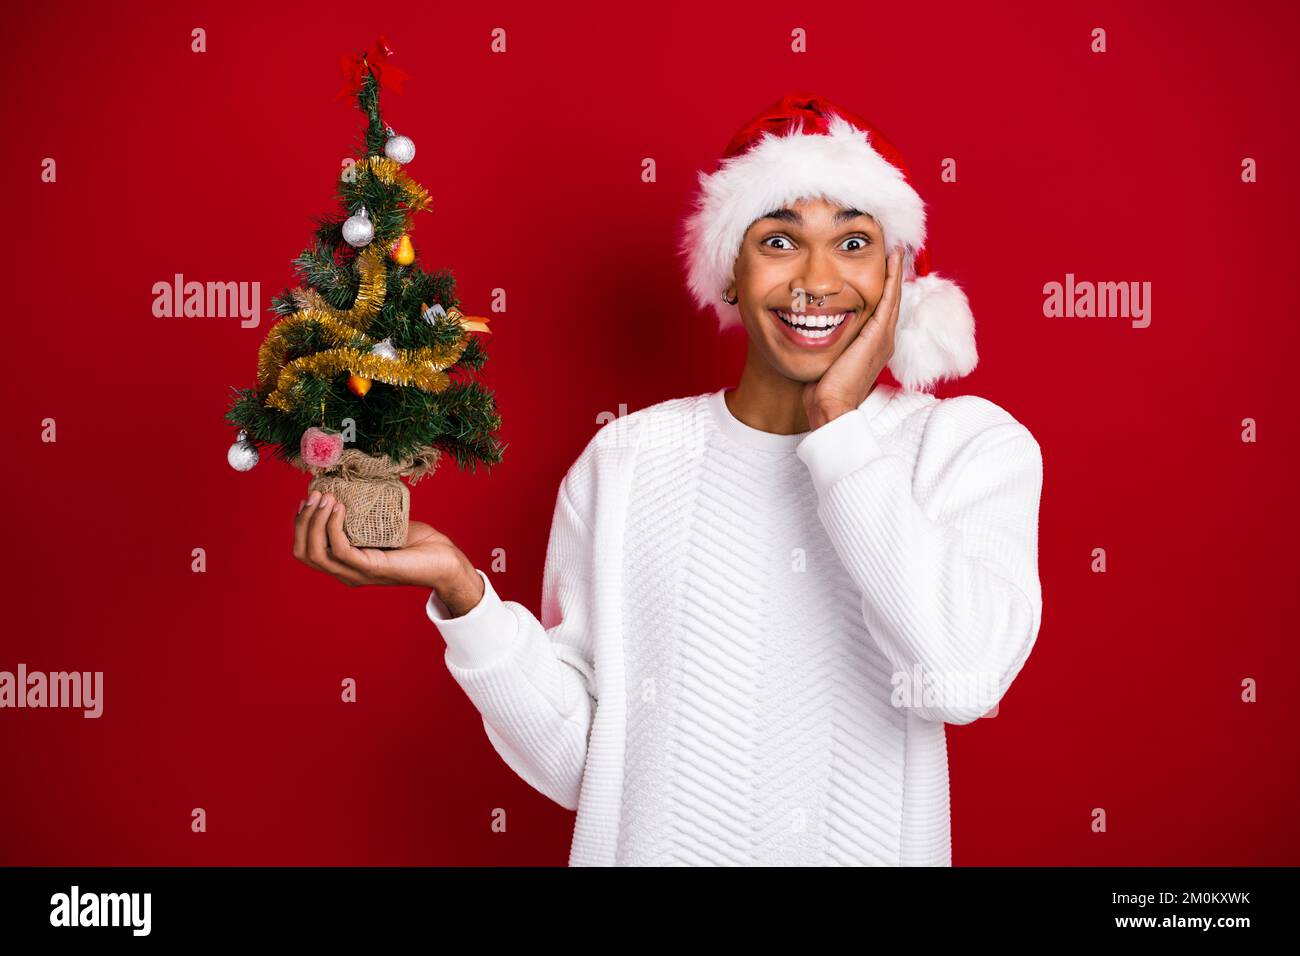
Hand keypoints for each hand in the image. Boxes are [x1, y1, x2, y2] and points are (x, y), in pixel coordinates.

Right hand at [292, 490, 466, 590]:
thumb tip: (351, 486)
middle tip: (316, 495)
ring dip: (315, 521)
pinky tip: (340, 508)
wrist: (445, 560)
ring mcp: (357, 573)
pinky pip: (340, 550)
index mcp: (345, 564)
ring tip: (326, 498)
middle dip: (303, 521)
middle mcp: (346, 572)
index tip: (308, 499)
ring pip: (317, 553)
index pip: (306, 550)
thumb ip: (365, 514)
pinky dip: (334, 527)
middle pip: (304, 553)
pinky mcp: (371, 569)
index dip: (300, 525)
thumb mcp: (383, 525)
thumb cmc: (418, 543)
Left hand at [801, 246, 903, 429]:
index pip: (880, 310)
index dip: (882, 288)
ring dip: (895, 271)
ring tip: (896, 249)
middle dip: (892, 275)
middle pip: (891, 300)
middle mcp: (883, 341)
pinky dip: (891, 279)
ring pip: (892, 297)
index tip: (880, 267)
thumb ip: (827, 344)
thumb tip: (810, 331)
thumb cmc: (823, 391)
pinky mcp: (878, 337)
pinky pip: (888, 300)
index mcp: (873, 346)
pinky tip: (892, 260)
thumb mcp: (827, 360)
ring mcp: (883, 339)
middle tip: (895, 250)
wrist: (831, 409)